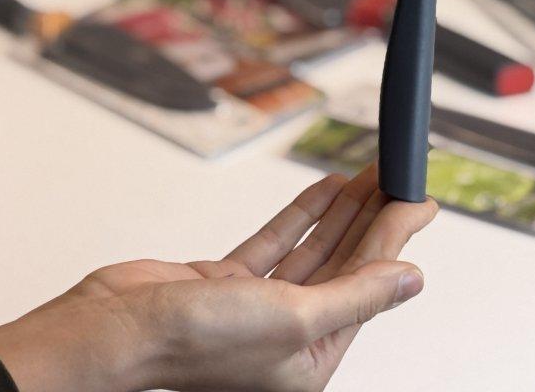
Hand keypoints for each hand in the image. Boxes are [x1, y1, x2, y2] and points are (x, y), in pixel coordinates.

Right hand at [0, 165, 436, 391]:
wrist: (114, 333)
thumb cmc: (194, 346)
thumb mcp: (294, 319)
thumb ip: (357, 296)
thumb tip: (412, 280)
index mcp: (309, 361)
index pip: (368, 282)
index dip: (397, 236)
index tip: (420, 200)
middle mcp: (287, 336)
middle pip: (345, 263)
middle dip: (374, 217)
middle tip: (401, 177)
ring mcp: (255, 306)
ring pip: (314, 248)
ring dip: (342, 209)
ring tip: (370, 174)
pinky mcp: (225, 282)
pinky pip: (277, 241)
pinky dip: (301, 213)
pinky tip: (325, 189)